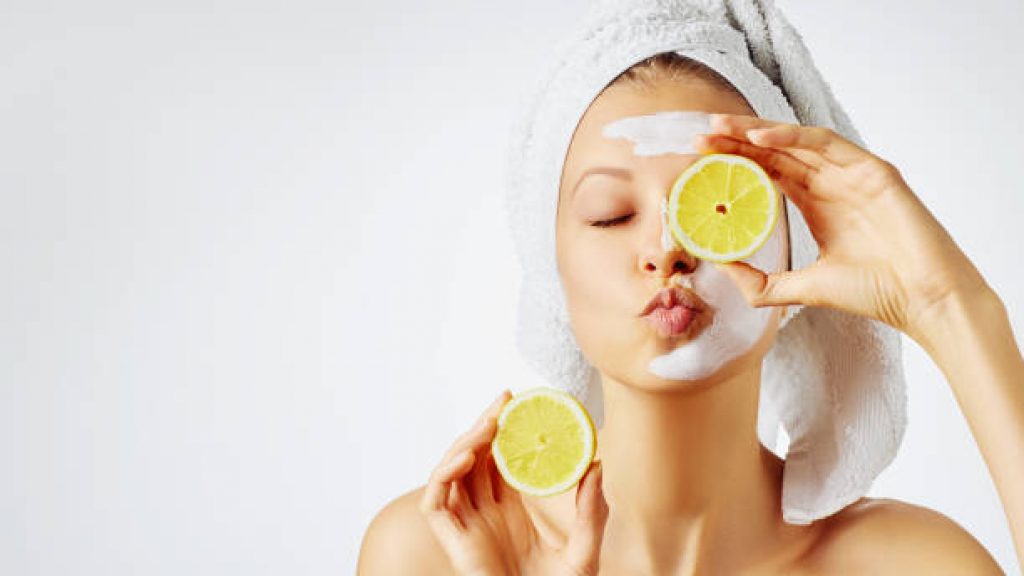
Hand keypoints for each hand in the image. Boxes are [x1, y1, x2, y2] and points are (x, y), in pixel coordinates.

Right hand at [418, 390, 608, 575]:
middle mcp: (485, 516)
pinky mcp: (453, 544)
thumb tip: (596, 466)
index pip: (499, 461)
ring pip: (451, 474)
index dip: (504, 432)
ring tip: (487, 425)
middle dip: (484, 427)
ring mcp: (466, 528)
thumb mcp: (584, 555)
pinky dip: (443, 476)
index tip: (518, 403)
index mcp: (511, 513)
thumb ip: (591, 513)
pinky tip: (465, 458)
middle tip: (504, 401)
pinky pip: (435, 504)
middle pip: (474, 460)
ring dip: (463, 444)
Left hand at [693, 113, 993, 341]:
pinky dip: (792, 136)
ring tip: (719, 127)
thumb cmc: (873, 294)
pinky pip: (826, 143)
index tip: (699, 160)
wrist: (920, 300)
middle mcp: (832, 183)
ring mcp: (852, 173)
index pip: (768, 172)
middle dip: (736, 141)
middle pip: (776, 152)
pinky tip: (760, 136)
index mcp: (817, 204)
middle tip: (699, 137)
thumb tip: (720, 270)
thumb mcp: (802, 288)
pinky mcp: (871, 169)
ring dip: (756, 131)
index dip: (735, 162)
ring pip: (796, 141)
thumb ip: (762, 283)